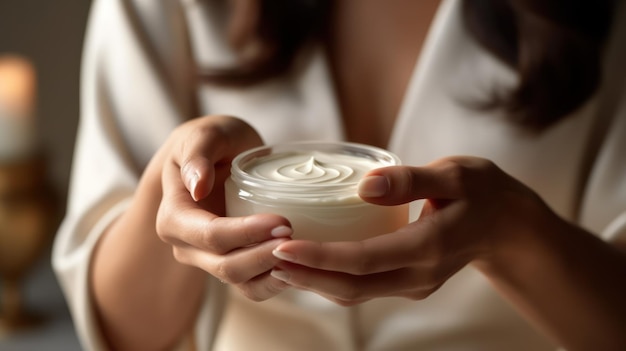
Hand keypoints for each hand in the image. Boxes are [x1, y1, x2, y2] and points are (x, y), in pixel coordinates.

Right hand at [154, 115, 292, 300]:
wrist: (218, 157)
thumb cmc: (212, 141)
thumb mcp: (204, 134)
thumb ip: (198, 153)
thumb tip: (197, 186)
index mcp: (174, 218)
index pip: (210, 235)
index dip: (246, 233)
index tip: (282, 221)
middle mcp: (187, 247)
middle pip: (226, 266)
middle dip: (264, 256)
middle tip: (297, 236)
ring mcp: (209, 261)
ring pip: (241, 283)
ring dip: (273, 273)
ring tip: (302, 252)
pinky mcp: (233, 265)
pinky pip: (254, 287)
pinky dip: (277, 281)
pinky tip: (300, 265)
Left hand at [270, 156, 553, 304]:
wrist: (508, 226)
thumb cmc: (483, 192)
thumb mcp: (456, 174)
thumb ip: (412, 180)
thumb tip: (365, 186)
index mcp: (429, 247)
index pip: (362, 260)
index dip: (319, 256)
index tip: (282, 245)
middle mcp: (418, 275)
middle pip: (351, 286)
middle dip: (306, 275)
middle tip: (267, 256)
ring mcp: (414, 284)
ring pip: (354, 293)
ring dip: (315, 281)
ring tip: (278, 262)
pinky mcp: (409, 284)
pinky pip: (363, 288)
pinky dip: (332, 279)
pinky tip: (309, 263)